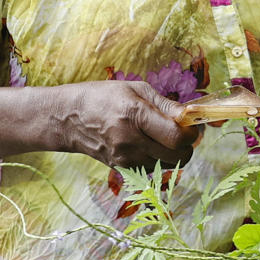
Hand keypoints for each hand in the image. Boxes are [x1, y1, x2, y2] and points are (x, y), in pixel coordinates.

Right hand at [64, 82, 199, 169]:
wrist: (68, 119)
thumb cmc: (104, 97)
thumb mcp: (136, 89)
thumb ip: (166, 104)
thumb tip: (190, 115)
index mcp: (135, 116)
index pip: (176, 137)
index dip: (191, 133)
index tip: (190, 125)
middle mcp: (130, 142)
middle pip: (178, 157)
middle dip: (186, 146)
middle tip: (180, 131)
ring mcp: (125, 159)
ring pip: (167, 165)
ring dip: (171, 152)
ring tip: (159, 135)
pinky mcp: (121, 170)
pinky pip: (152, 167)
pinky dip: (157, 157)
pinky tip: (146, 143)